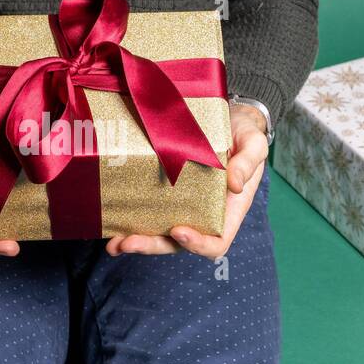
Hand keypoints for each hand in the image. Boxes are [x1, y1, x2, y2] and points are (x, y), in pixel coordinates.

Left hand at [105, 102, 268, 258]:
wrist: (228, 117)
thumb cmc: (244, 134)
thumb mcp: (253, 144)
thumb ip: (249, 162)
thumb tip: (235, 184)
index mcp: (228, 210)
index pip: (216, 241)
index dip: (197, 244)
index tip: (178, 230)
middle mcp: (202, 214)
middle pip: (178, 243)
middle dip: (152, 246)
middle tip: (128, 243)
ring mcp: (181, 206)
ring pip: (158, 233)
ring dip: (135, 241)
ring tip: (113, 244)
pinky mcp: (164, 192)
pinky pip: (147, 212)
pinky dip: (129, 220)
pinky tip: (110, 221)